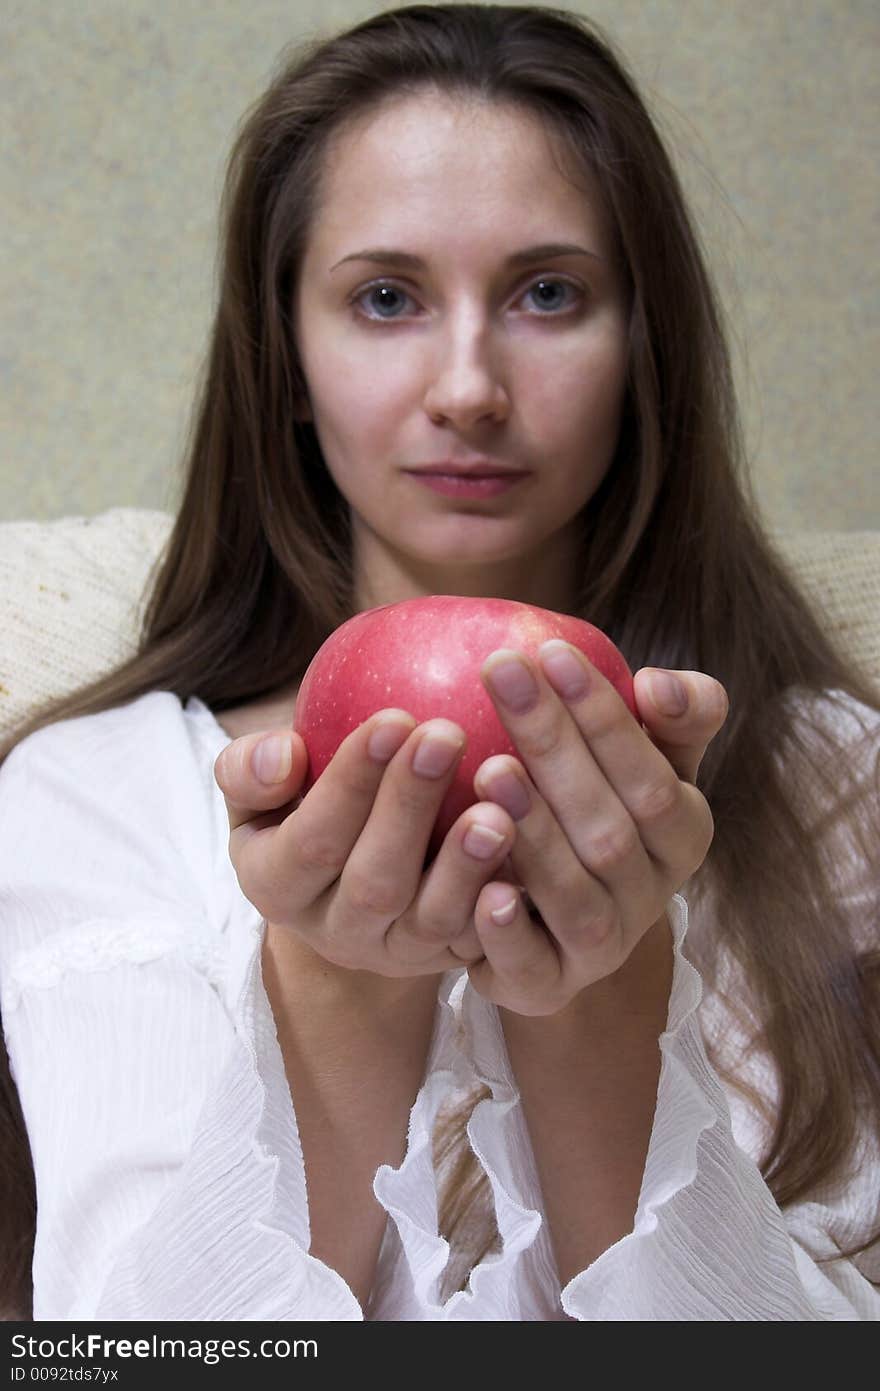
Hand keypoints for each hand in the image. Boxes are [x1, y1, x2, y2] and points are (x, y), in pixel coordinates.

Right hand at [213, 710, 516, 977]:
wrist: (352, 872)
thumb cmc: (305, 802)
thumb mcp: (260, 788)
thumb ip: (251, 769)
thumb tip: (284, 753)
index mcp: (275, 886)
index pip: (311, 838)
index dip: (351, 782)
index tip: (395, 716)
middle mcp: (334, 932)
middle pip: (374, 881)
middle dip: (409, 806)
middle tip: (447, 734)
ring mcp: (397, 953)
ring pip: (433, 919)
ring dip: (466, 864)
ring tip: (498, 807)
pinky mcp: (451, 959)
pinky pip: (483, 936)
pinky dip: (508, 899)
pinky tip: (534, 842)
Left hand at [466, 644, 727, 1015]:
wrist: (554, 920)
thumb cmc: (596, 810)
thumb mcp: (644, 759)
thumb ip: (674, 717)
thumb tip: (658, 682)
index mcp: (682, 836)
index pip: (652, 776)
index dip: (603, 715)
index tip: (549, 651)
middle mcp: (650, 898)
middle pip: (607, 827)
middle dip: (554, 745)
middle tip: (499, 673)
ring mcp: (601, 950)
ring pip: (575, 897)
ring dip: (534, 834)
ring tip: (488, 770)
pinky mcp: (547, 987)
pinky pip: (532, 965)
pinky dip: (508, 933)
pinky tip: (482, 891)